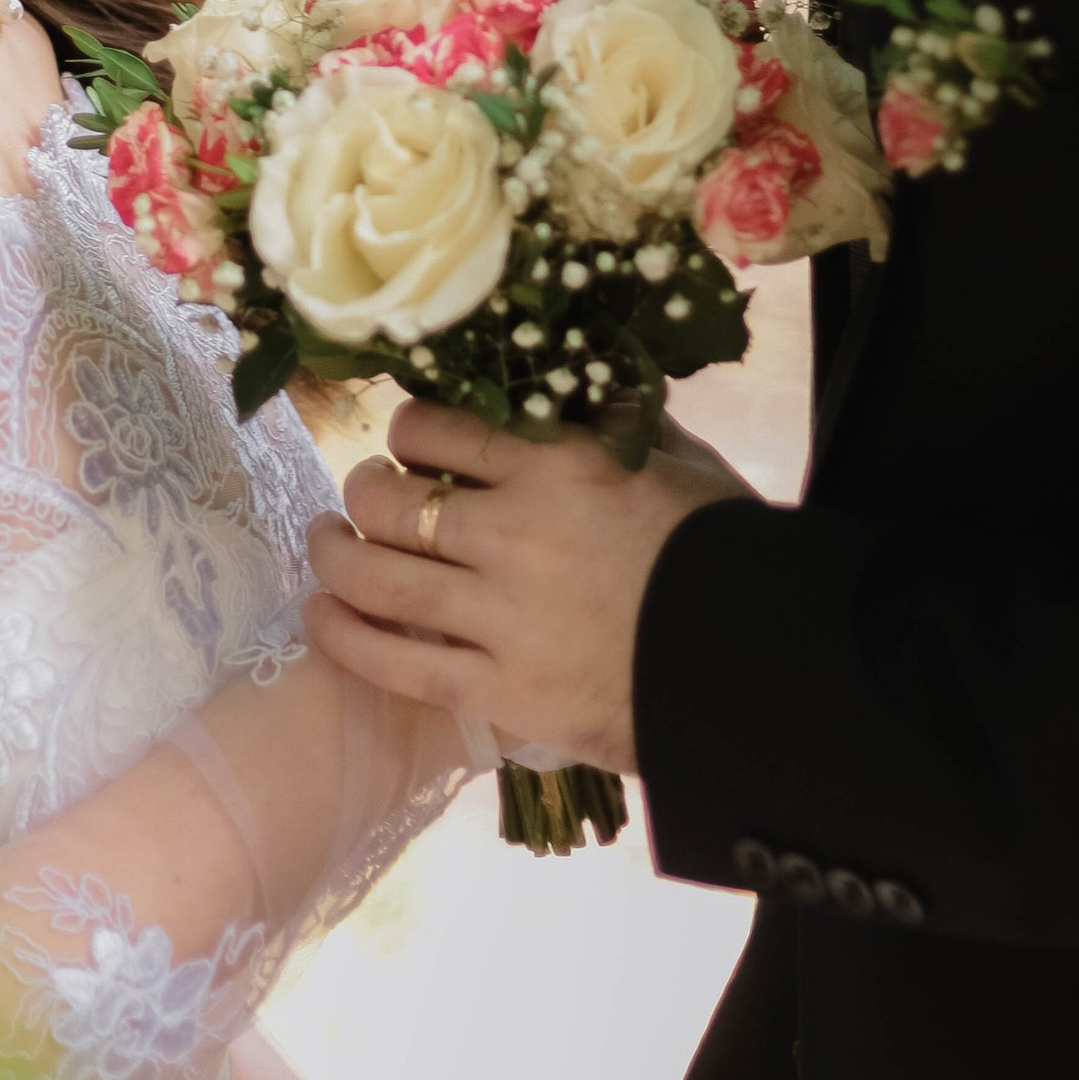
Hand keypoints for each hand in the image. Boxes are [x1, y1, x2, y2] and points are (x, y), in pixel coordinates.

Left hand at [303, 400, 746, 771]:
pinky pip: (396, 662)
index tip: (413, 445)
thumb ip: (610, 422)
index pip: (434, 429)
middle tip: (367, 495)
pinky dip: (343, 636)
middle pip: (387, 499)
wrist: (757, 660)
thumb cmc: (724, 549)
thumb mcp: (674, 458)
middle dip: (363, 491)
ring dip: (334, 555)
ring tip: (326, 545)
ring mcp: (497, 614)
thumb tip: (571, 389)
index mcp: (555, 463)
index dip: (408, 434)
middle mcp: (512, 531)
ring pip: (375, 575)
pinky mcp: (497, 690)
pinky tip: (321, 615)